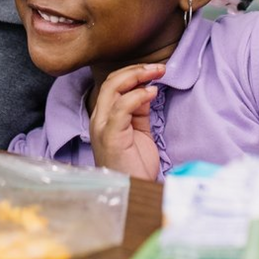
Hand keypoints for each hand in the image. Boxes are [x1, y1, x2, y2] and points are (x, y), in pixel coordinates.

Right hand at [89, 63, 164, 179]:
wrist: (133, 191)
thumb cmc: (135, 166)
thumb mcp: (139, 132)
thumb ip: (139, 111)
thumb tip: (147, 89)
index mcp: (105, 116)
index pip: (114, 83)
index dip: (134, 72)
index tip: (156, 69)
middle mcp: (100, 118)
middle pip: (112, 81)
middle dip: (137, 69)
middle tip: (159, 68)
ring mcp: (102, 126)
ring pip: (114, 88)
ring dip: (138, 75)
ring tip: (157, 73)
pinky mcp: (111, 135)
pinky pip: (121, 107)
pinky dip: (137, 96)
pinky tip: (152, 93)